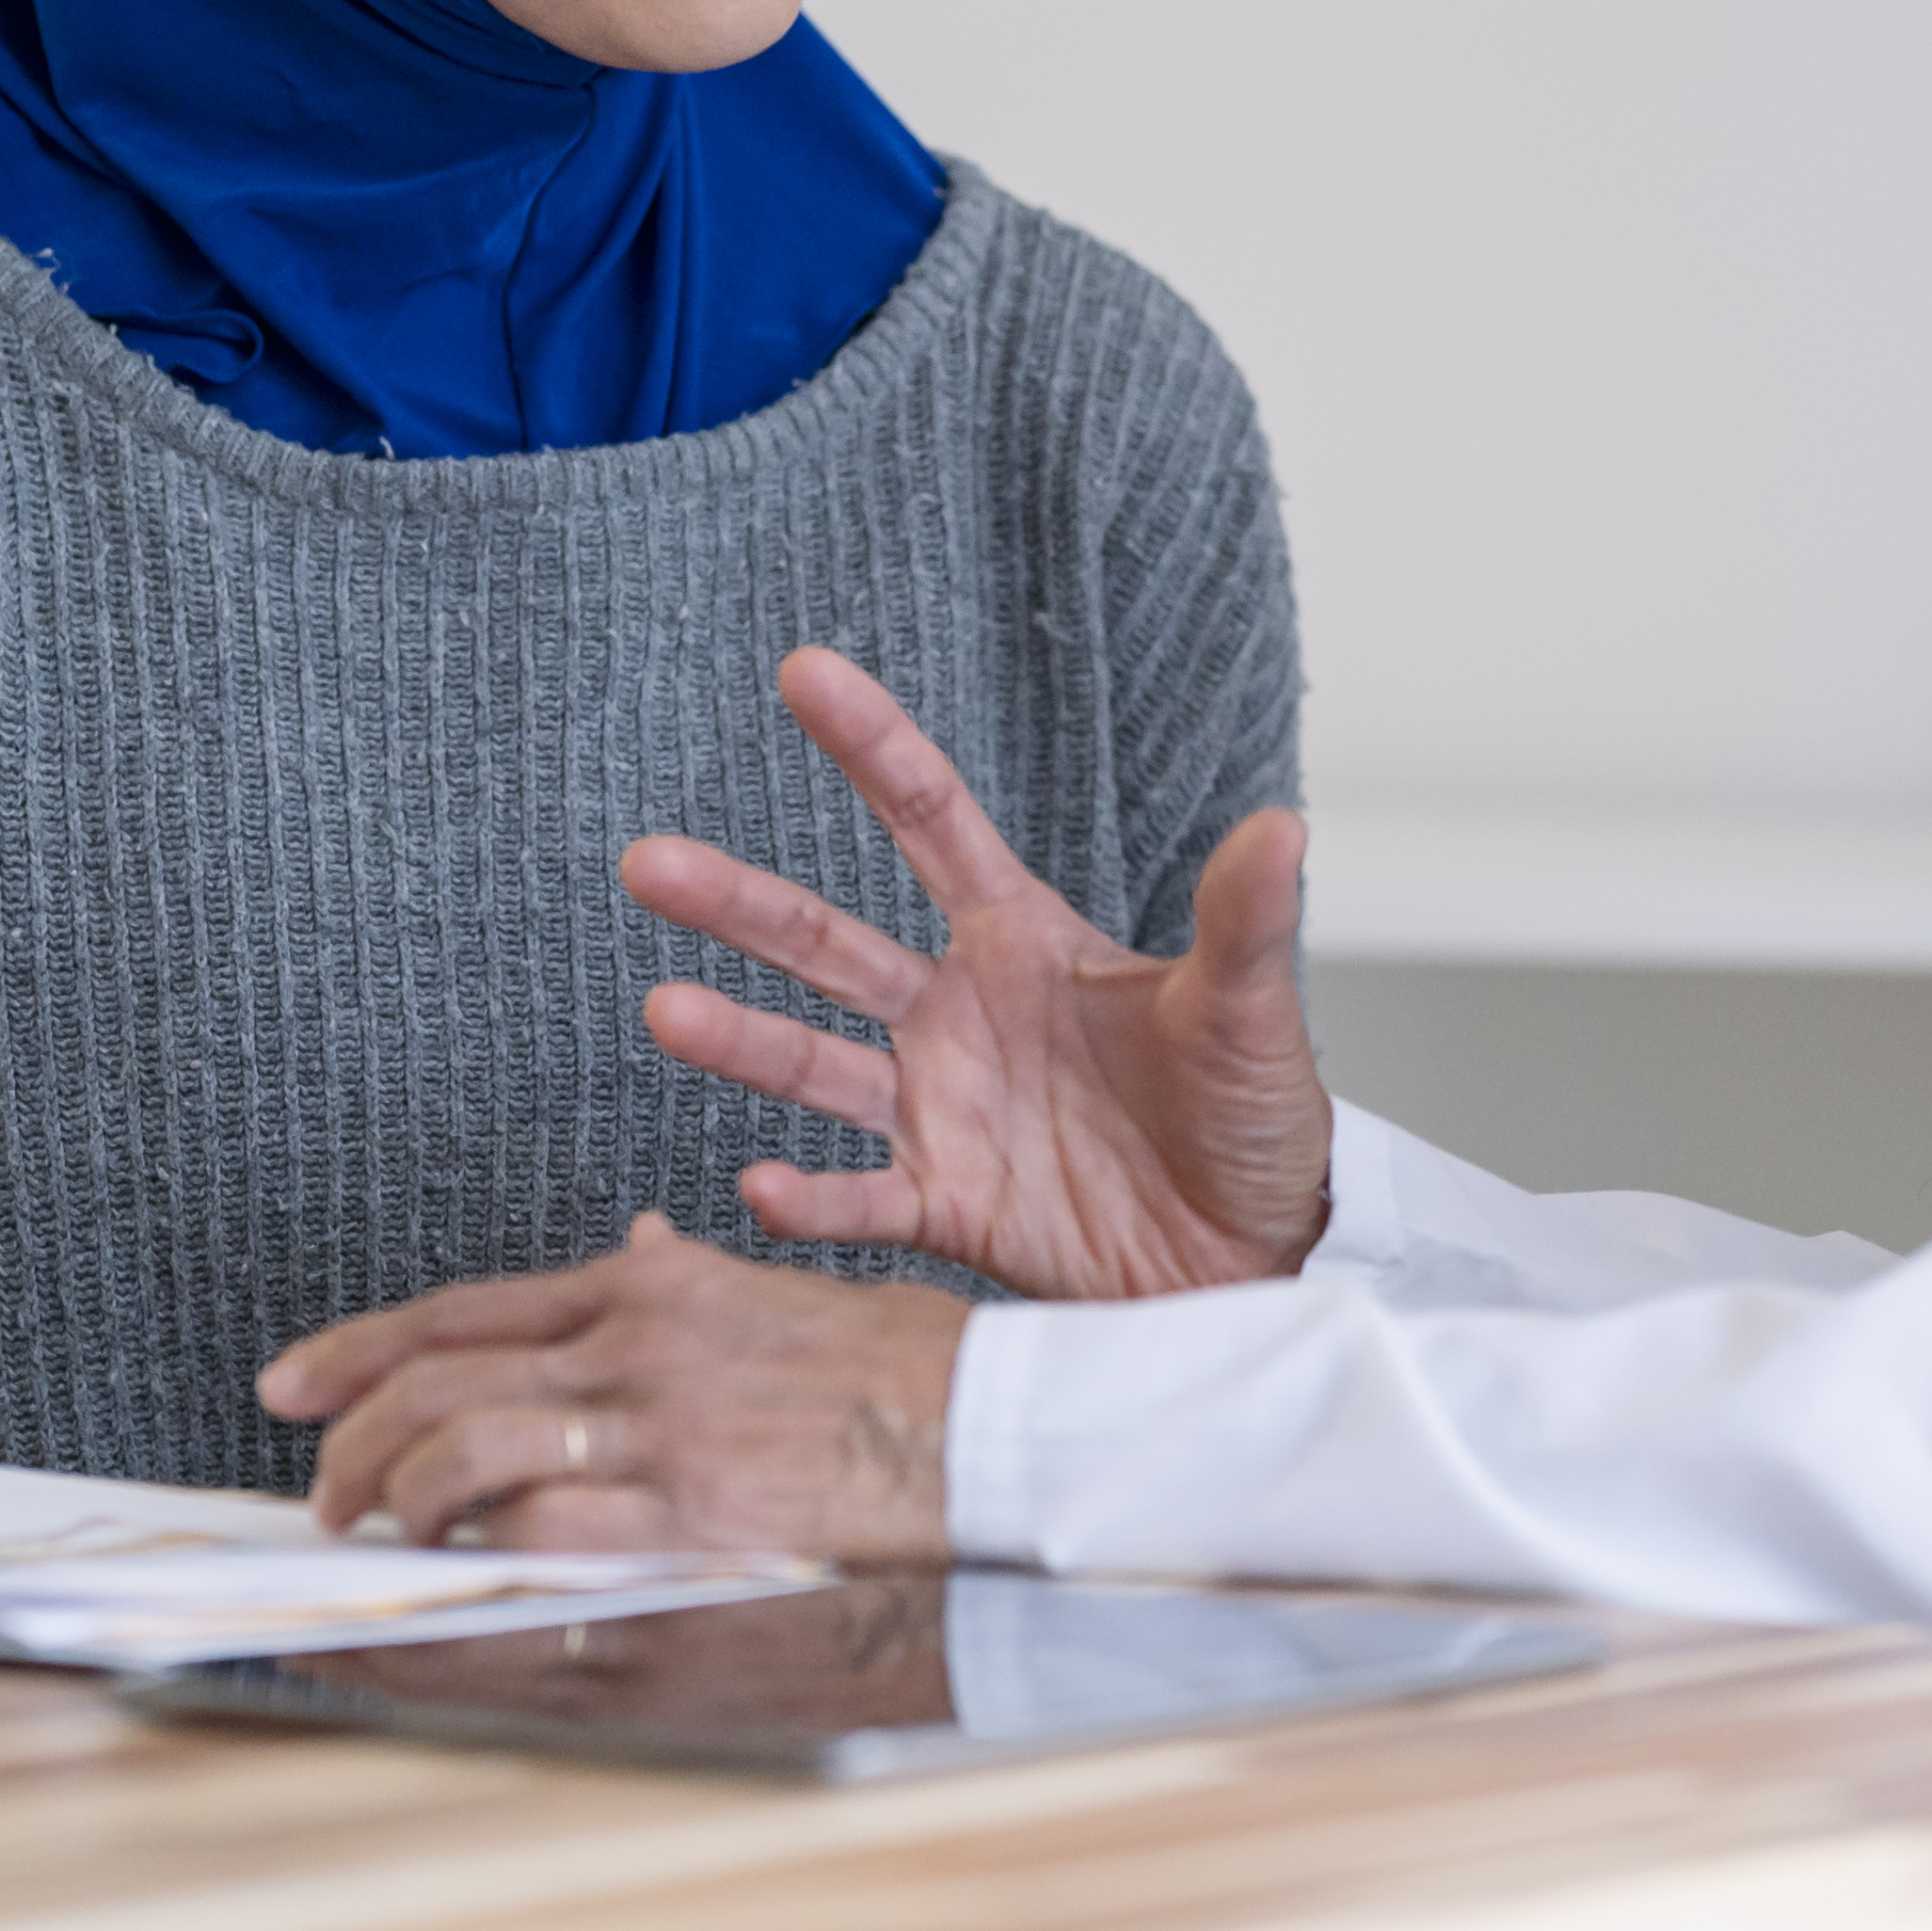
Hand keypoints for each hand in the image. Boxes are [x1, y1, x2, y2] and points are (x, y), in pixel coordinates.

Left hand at [257, 1215, 967, 1556]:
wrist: (1001, 1426)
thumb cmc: (913, 1369)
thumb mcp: (784, 1293)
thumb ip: (690, 1281)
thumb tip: (631, 1248)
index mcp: (656, 1291)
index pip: (464, 1313)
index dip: (358, 1350)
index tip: (294, 1385)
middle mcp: (640, 1348)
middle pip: (437, 1384)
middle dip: (351, 1443)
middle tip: (321, 1494)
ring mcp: (660, 1434)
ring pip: (464, 1459)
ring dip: (400, 1507)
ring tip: (386, 1547)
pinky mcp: (692, 1519)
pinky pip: (539, 1538)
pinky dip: (479, 1566)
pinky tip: (464, 1586)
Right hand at [619, 647, 1329, 1304]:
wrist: (1261, 1259)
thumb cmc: (1259, 1122)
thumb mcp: (1249, 1017)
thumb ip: (1244, 925)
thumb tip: (1282, 826)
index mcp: (1027, 943)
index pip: (933, 823)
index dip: (871, 748)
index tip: (802, 671)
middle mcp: (963, 1015)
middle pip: (830, 943)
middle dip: (741, 902)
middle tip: (649, 861)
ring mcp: (944, 1110)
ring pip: (815, 1065)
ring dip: (741, 1040)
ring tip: (665, 1010)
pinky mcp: (948, 1207)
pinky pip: (859, 1201)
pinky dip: (808, 1201)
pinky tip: (758, 1188)